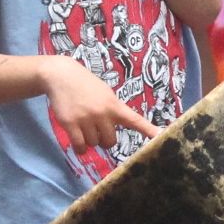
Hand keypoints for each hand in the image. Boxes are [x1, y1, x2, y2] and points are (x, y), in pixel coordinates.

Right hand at [42, 56, 158, 152]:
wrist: (62, 75)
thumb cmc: (86, 85)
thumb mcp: (105, 94)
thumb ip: (113, 111)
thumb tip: (113, 134)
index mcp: (114, 105)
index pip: (135, 120)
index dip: (149, 130)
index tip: (162, 137)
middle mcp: (102, 113)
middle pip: (110, 142)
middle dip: (104, 139)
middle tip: (97, 128)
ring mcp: (86, 119)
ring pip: (94, 144)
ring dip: (89, 140)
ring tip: (83, 125)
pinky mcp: (70, 124)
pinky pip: (80, 146)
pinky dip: (80, 148)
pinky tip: (78, 141)